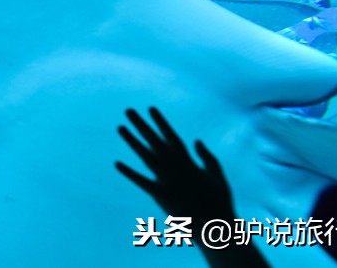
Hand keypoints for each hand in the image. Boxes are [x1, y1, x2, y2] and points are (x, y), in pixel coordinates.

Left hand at [115, 107, 236, 222]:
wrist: (218, 228)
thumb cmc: (220, 202)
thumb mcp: (218, 176)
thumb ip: (207, 157)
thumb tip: (196, 139)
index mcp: (189, 163)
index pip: (172, 138)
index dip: (161, 123)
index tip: (151, 108)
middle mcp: (177, 168)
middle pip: (156, 142)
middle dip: (142, 125)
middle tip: (128, 110)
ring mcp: (169, 182)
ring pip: (147, 157)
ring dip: (133, 142)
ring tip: (120, 127)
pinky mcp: (163, 196)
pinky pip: (143, 183)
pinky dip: (130, 173)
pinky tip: (117, 163)